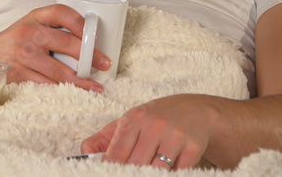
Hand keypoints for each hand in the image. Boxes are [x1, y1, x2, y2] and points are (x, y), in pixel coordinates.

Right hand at [0, 4, 110, 91]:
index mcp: (35, 17)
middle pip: (65, 43)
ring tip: (95, 87)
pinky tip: (74, 93)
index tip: (95, 35)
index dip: (81, 22)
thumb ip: (53, 28)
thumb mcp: (30, 25)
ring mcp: (23, 54)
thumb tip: (89, 41)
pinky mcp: (19, 74)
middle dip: (89, 56)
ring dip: (80, 81)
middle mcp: (28, 32)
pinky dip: (62, 90)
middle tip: (104, 64)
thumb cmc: (15, 41)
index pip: (61, 12)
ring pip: (58, 70)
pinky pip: (46, 84)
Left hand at [81, 94, 216, 169]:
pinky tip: (168, 170)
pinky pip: (178, 172)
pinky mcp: (193, 147)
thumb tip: (85, 152)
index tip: (108, 175)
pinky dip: (171, 175)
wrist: (196, 111)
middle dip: (131, 175)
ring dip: (151, 174)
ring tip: (147, 170)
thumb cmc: (158, 118)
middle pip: (135, 165)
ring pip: (156, 171)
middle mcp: (154, 125)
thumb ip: (105, 138)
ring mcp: (175, 136)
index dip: (110, 170)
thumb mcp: (131, 121)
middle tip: (130, 174)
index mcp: (134, 119)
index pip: (116, 153)